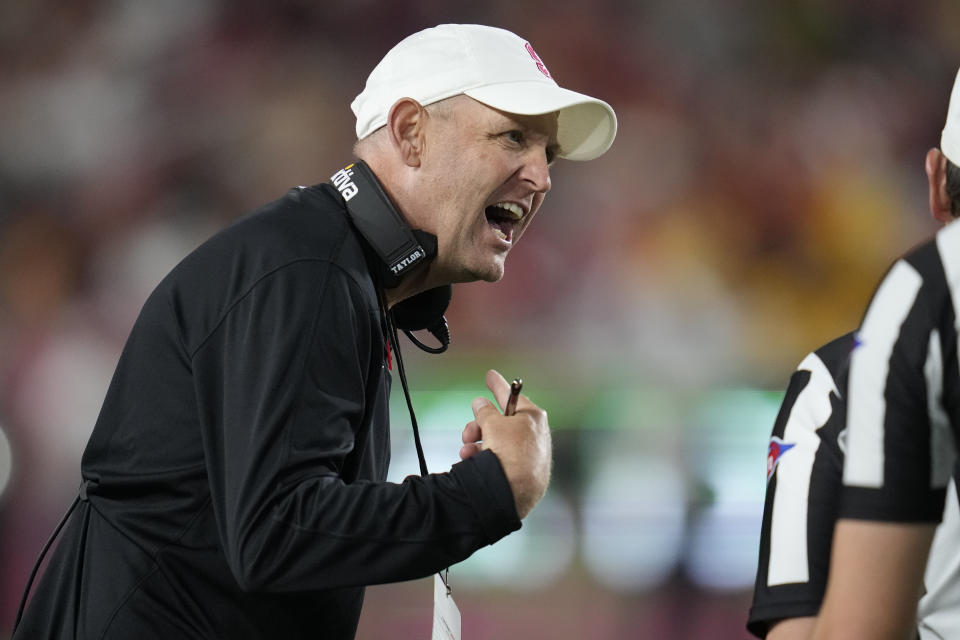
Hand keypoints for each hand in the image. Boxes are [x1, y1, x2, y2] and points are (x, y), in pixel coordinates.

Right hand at [459, 369, 551, 518]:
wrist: (515, 492)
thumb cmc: (512, 455)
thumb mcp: (493, 424)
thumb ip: (485, 411)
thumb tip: (481, 404)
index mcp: (533, 417)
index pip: (511, 396)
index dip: (498, 385)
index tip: (490, 375)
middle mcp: (534, 434)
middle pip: (500, 421)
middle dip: (479, 426)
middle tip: (470, 431)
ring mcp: (529, 455)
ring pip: (496, 440)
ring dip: (477, 443)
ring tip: (468, 450)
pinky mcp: (521, 472)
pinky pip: (498, 458)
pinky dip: (483, 457)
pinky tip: (472, 461)